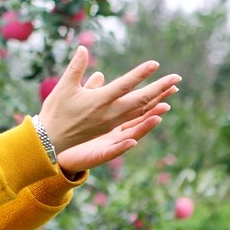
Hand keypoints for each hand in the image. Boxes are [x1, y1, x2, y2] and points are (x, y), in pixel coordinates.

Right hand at [37, 47, 179, 152]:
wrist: (51, 140)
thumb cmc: (56, 111)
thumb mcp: (63, 86)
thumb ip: (76, 67)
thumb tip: (84, 48)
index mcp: (99, 101)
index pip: (125, 85)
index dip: (141, 74)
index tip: (155, 64)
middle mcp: (110, 113)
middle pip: (141, 100)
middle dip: (160, 88)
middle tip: (177, 78)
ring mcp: (112, 122)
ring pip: (141, 111)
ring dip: (159, 99)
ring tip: (172, 90)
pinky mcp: (111, 128)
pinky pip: (135, 119)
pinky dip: (149, 111)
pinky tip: (156, 107)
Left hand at [55, 71, 170, 173]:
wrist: (56, 149)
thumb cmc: (70, 128)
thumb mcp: (82, 104)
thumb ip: (92, 90)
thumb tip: (100, 74)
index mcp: (114, 118)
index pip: (137, 104)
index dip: (153, 95)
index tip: (169, 84)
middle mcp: (117, 131)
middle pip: (141, 118)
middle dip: (157, 108)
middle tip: (173, 94)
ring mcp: (110, 144)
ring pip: (132, 135)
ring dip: (145, 127)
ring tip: (159, 117)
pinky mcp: (100, 155)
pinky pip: (113, 151)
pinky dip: (123, 146)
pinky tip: (132, 141)